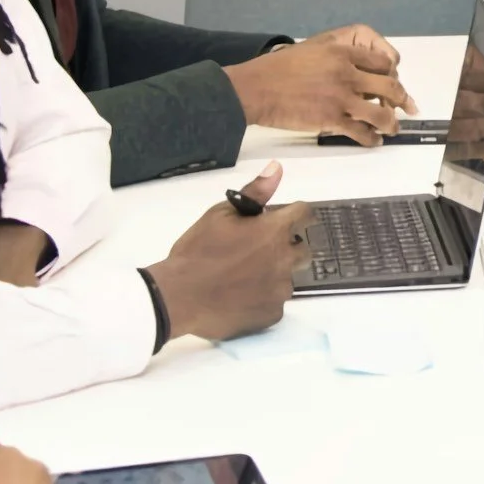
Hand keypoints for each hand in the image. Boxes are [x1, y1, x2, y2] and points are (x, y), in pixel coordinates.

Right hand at [144, 161, 312, 341]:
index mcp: (274, 231)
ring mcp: (280, 290)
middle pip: (302, 249)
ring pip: (287, 278)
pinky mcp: (272, 314)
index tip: (282, 219)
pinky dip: (262, 299)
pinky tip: (240, 298)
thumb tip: (277, 168)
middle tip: (256, 252)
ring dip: (273, 274)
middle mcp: (285, 260)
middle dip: (285, 247)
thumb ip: (254, 193)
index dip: (294, 214)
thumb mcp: (220, 214)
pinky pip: (274, 302)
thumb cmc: (197, 252)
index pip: (304, 214)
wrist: (178, 297)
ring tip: (242, 278)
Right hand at [226, 29, 415, 142]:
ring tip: (393, 128)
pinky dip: (371, 139)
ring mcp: (342, 98)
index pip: (381, 62)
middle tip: (408, 106)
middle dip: (402, 99)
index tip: (394, 81)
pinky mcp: (332, 120)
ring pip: (380, 114)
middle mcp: (347, 74)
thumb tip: (347, 66)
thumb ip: (333, 56)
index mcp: (342, 53)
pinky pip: (361, 132)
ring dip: (391, 123)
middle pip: (389, 87)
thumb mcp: (311, 50)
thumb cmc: (278, 68)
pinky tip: (373, 141)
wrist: (257, 88)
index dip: (391, 72)